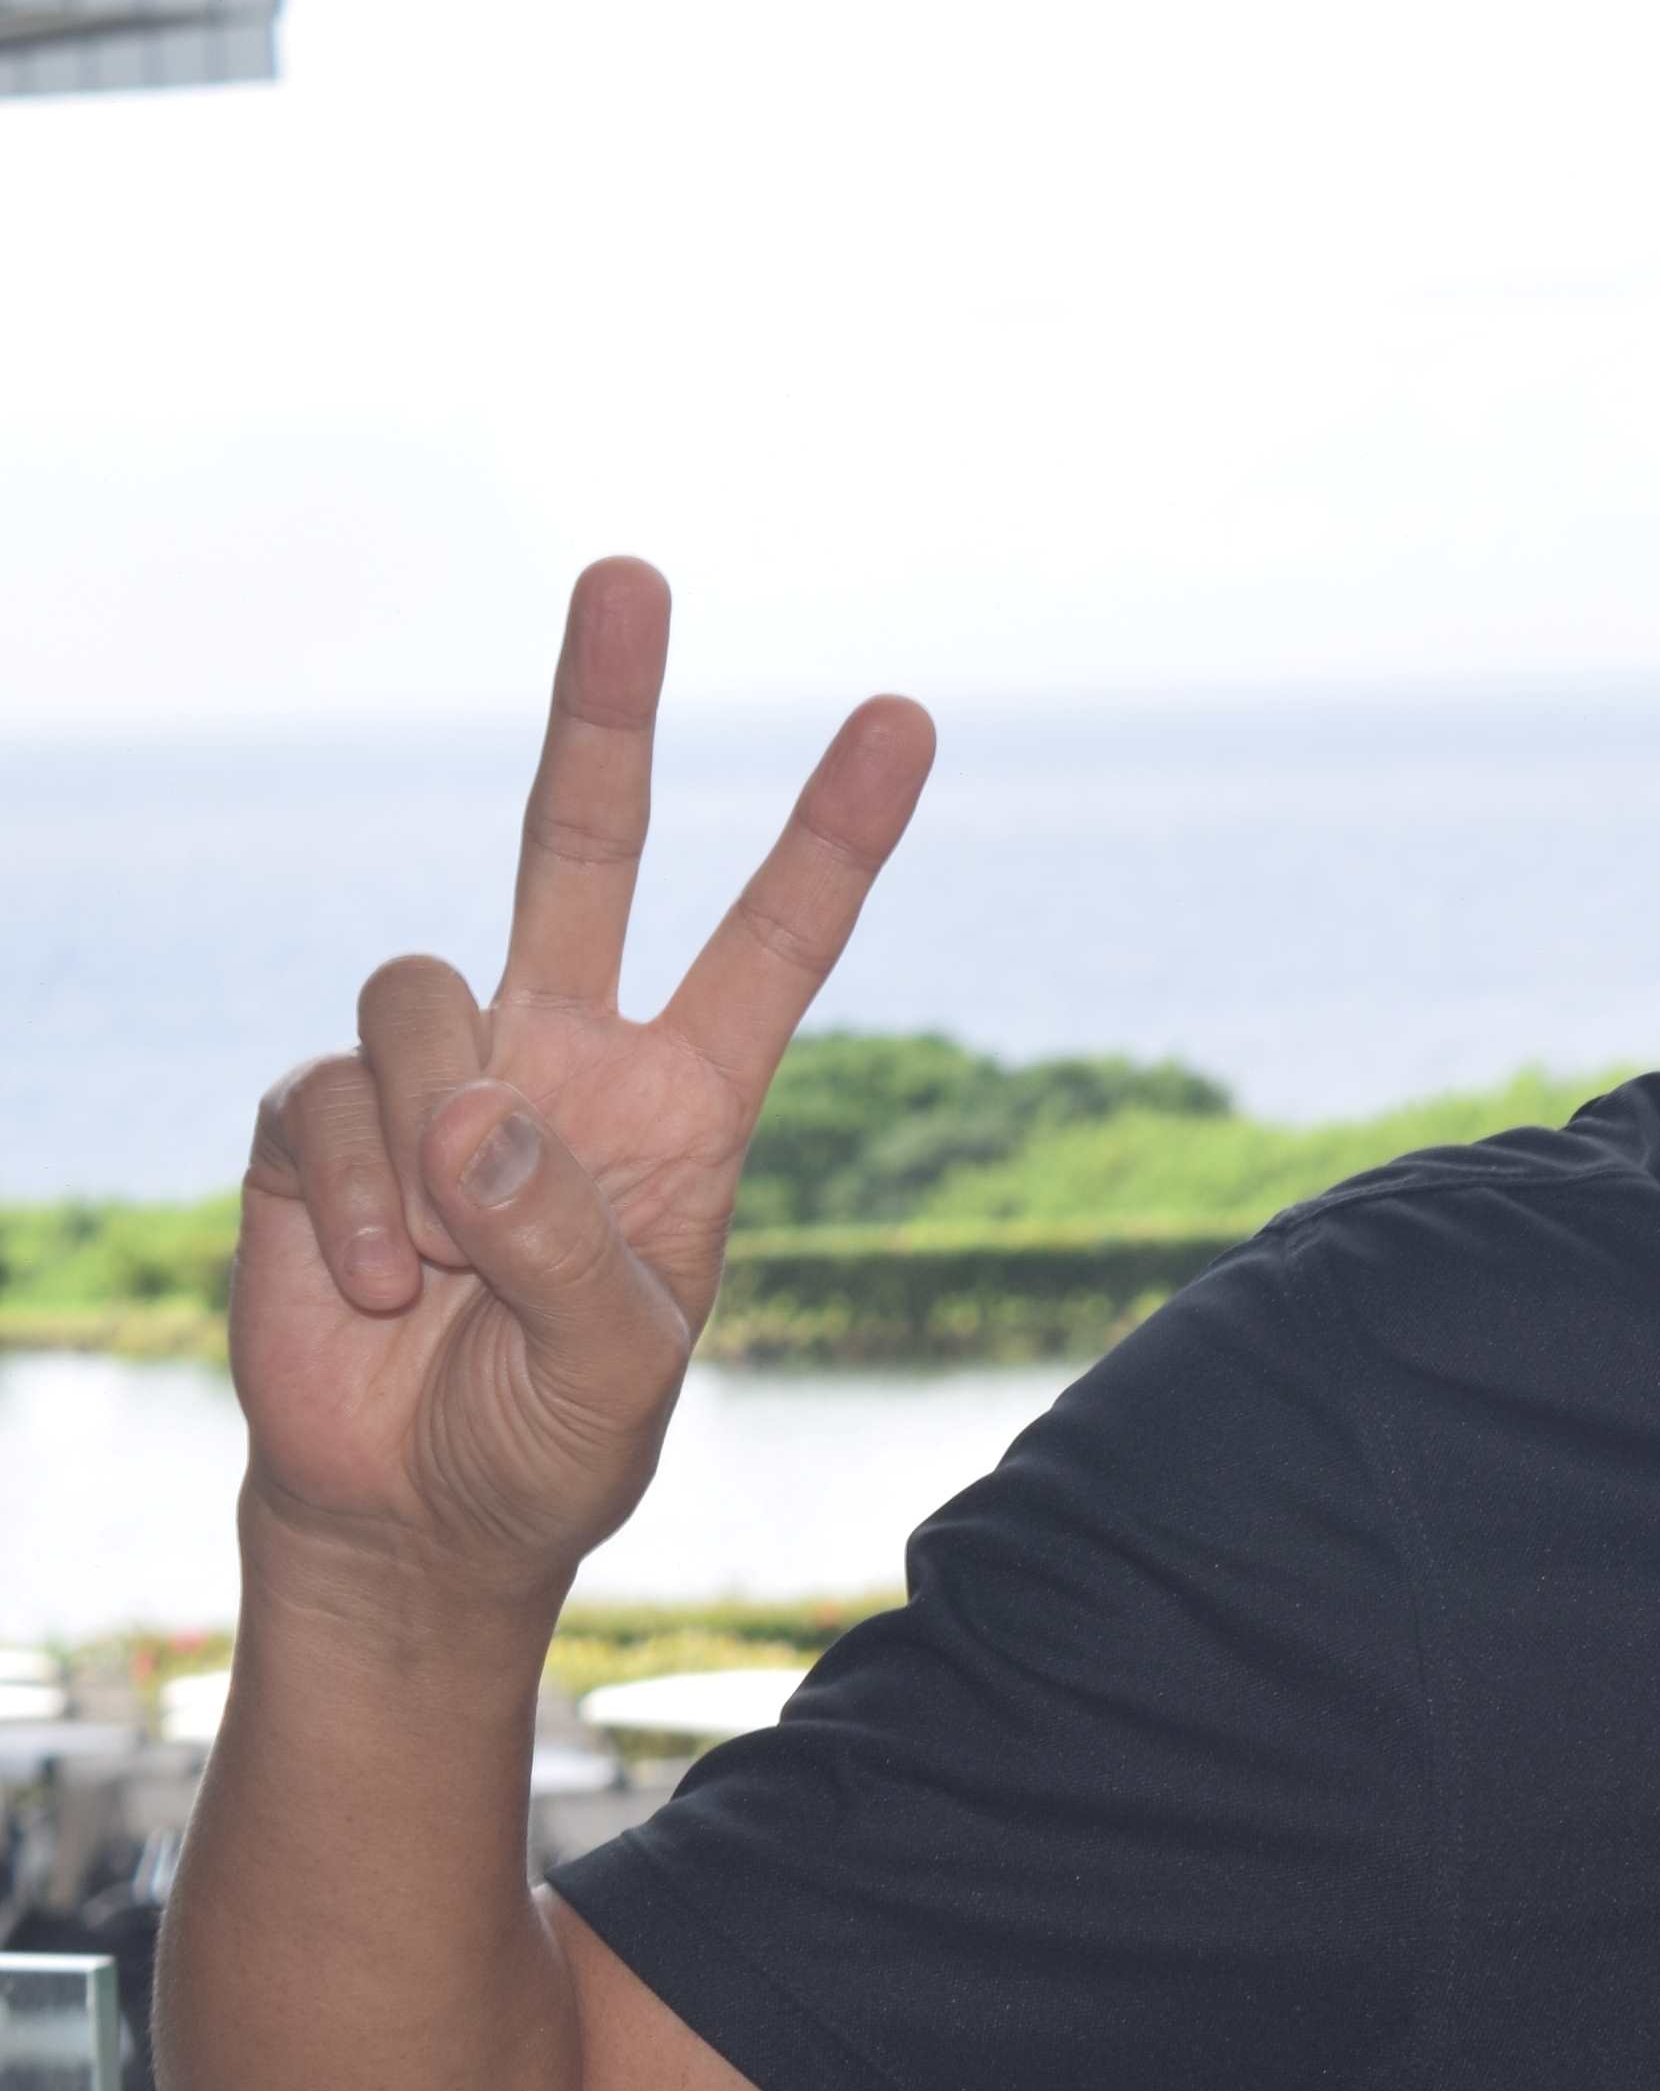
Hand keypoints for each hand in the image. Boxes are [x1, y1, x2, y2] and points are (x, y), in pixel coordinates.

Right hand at [235, 561, 934, 1613]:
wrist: (410, 1518)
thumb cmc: (546, 1445)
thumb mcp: (614, 1368)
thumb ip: (571, 1240)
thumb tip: (479, 1112)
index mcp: (684, 1105)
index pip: (775, 944)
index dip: (834, 835)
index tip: (904, 717)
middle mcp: (564, 1059)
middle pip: (582, 845)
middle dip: (604, 710)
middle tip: (634, 572)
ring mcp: (438, 1078)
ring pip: (422, 988)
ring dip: (430, 1135)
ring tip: (436, 1273)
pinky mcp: (323, 1119)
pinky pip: (331, 1096)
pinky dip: (356, 1198)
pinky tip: (373, 1290)